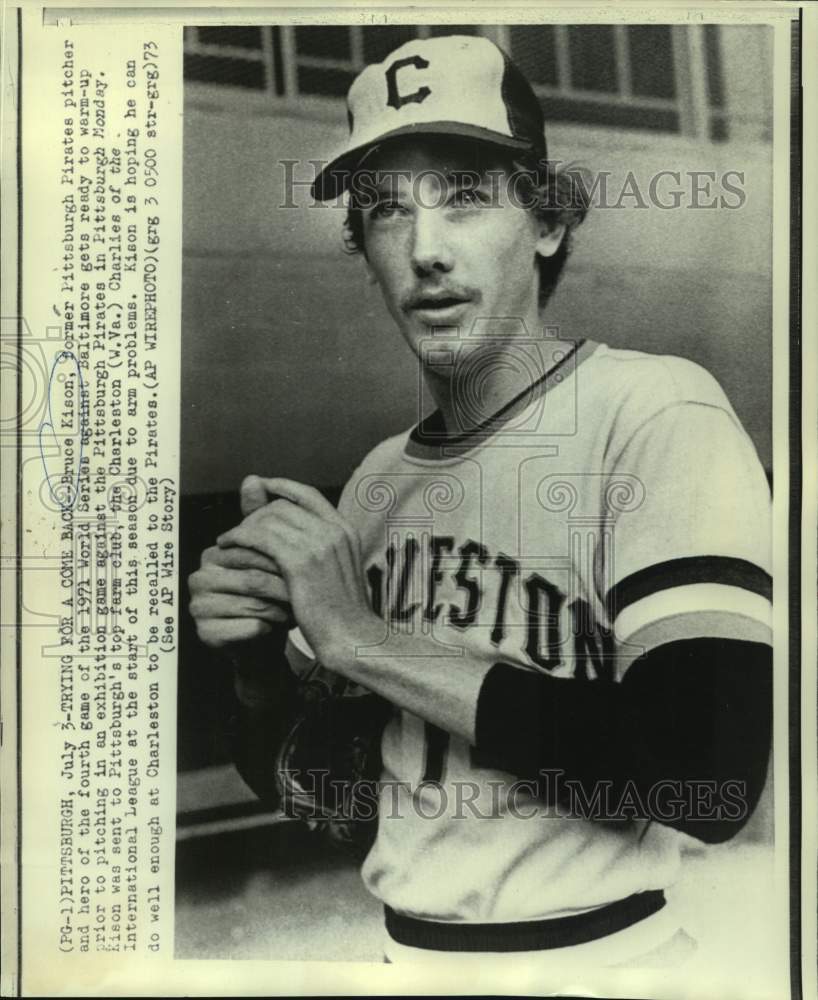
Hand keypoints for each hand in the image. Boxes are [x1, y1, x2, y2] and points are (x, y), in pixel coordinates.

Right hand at [188, 475, 293, 648]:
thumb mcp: (271, 554)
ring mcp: (199, 608)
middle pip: (253, 575)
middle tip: (308, 588)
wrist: (262, 639)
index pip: (252, 550)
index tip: (308, 564)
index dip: (283, 556)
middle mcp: (199, 579)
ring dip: (282, 606)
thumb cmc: (270, 593)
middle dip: (285, 582)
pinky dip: (272, 627)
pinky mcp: (207, 635)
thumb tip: (253, 477)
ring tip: (299, 608)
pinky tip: (281, 626)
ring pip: (252, 602)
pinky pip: (248, 627)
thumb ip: (262, 517)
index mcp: (212, 555)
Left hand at [216, 478, 381, 666]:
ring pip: (269, 519)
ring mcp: (319, 545)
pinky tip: (227, 546)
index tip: (260, 489)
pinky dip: (239, 537)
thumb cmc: (341, 611)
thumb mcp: (333, 571)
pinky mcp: (300, 563)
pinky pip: (260, 538)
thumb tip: (293, 530)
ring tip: (228, 539)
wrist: (352, 636)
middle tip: (238, 529)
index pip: (308, 494)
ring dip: (243, 526)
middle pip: (284, 506)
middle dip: (256, 514)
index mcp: (345, 530)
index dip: (281, 487)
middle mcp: (334, 531)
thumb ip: (315, 546)